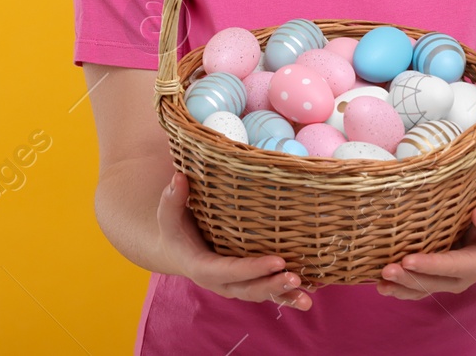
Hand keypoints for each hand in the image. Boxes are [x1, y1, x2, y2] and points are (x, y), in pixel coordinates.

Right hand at [156, 171, 312, 311]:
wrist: (177, 251)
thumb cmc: (176, 230)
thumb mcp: (169, 214)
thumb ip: (173, 198)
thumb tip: (180, 177)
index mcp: (202, 267)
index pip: (229, 270)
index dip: (253, 268)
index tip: (278, 261)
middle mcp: (220, 283)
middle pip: (248, 289)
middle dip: (272, 285)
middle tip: (295, 277)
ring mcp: (234, 286)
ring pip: (259, 295)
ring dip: (283, 295)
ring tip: (306, 298)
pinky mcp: (245, 285)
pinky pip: (265, 294)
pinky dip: (286, 298)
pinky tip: (306, 299)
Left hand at [376, 202, 475, 298]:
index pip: (454, 266)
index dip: (432, 265)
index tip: (409, 260)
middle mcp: (462, 277)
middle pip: (434, 282)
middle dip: (411, 278)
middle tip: (387, 270)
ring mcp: (447, 281)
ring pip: (423, 289)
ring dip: (401, 287)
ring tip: (381, 283)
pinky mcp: (435, 279)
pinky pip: (417, 288)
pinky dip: (400, 289)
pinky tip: (382, 286)